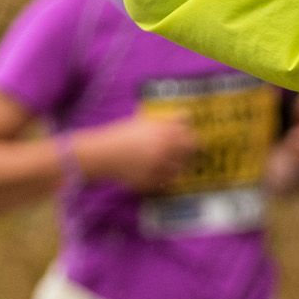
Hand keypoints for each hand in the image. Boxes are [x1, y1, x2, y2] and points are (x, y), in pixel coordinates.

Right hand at [72, 112, 198, 190]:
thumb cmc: (125, 135)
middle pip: (189, 154)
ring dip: (177, 167)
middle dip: (188, 155)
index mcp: (163, 132)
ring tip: (166, 164)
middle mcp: (164, 150)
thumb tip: (188, 115)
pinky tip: (156, 173)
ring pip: (180, 170)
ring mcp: (159, 167)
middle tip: (183, 156)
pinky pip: (168, 183)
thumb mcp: (145, 122)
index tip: (191, 143)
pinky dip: (166, 179)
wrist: (104, 154)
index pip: (191, 138)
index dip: (193, 141)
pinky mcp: (152, 182)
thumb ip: (168, 119)